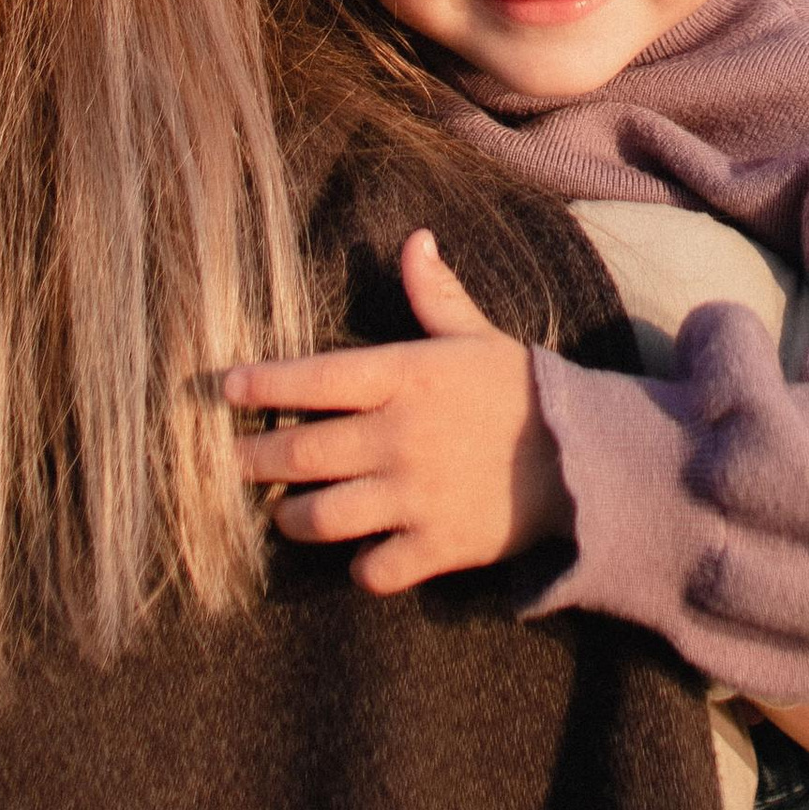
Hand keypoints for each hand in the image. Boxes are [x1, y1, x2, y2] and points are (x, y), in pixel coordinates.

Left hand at [223, 230, 571, 595]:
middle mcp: (398, 437)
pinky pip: (372, 570)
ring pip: (321, 519)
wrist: (583, 458)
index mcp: (405, 377)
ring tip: (283, 514)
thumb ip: (435, 295)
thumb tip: (414, 239)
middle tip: (231, 463)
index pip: (314, 378)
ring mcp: (413, 496)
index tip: (225, 387)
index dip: (264, 383)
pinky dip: (359, 568)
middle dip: (255, 461)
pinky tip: (357, 556)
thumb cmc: (521, 389)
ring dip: (293, 519)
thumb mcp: (476, 335)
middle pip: (300, 455)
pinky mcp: (434, 547)